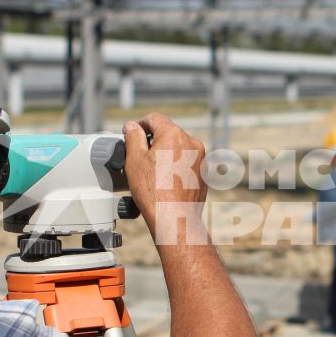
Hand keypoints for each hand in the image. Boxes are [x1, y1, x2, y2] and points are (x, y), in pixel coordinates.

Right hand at [124, 114, 208, 244]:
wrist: (175, 218)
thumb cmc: (154, 191)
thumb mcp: (134, 159)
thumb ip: (133, 137)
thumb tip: (132, 126)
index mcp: (174, 134)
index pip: (154, 118)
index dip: (140, 124)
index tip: (132, 133)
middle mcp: (192, 143)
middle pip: (168, 132)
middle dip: (153, 141)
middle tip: (139, 156)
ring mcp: (200, 158)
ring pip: (178, 148)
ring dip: (165, 154)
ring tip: (152, 173)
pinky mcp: (204, 173)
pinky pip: (187, 162)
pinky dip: (176, 166)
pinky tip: (165, 181)